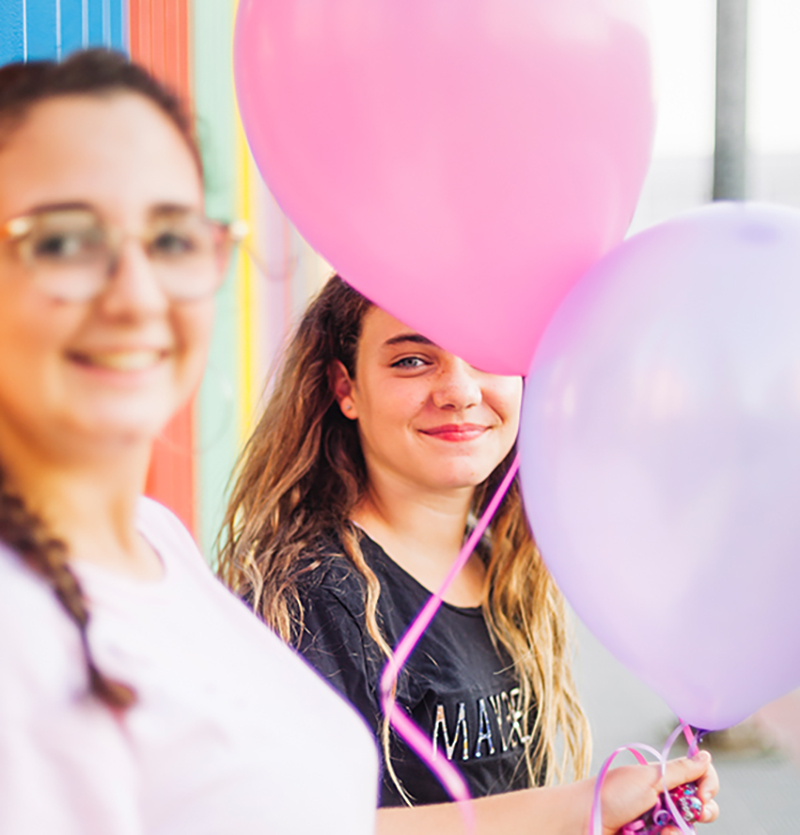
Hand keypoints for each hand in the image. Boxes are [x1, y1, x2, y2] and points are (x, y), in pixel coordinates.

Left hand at [598, 751, 718, 834]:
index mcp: (664, 780)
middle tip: (697, 812)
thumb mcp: (649, 779)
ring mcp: (660, 824)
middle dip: (704, 811)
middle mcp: (666, 802)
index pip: (699, 779)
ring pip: (687, 831)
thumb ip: (680, 771)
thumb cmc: (611, 794)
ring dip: (679, 831)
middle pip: (702, 809)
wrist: (585, 821)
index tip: (703, 794)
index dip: (708, 785)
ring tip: (663, 830)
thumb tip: (705, 755)